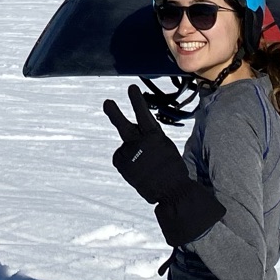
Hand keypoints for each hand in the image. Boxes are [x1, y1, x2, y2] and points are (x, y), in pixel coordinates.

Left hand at [102, 87, 226, 245]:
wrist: (172, 192)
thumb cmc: (172, 169)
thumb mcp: (165, 146)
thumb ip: (149, 136)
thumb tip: (135, 130)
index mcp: (154, 136)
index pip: (142, 114)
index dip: (136, 100)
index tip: (131, 87)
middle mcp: (139, 143)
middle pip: (122, 125)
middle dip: (113, 112)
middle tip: (107, 102)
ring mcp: (129, 155)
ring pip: (125, 148)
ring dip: (131, 154)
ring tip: (145, 167)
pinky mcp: (122, 165)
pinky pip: (121, 159)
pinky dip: (127, 163)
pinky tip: (138, 172)